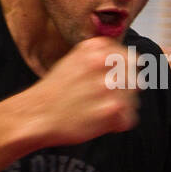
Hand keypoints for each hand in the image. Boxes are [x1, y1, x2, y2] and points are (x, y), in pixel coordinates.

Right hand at [23, 37, 138, 146]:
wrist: (34, 115)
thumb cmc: (55, 91)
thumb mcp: (76, 60)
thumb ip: (104, 58)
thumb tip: (135, 63)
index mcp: (96, 47)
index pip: (130, 58)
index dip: (122, 74)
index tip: (111, 82)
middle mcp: (105, 62)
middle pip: (136, 78)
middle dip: (125, 91)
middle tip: (103, 100)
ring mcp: (110, 85)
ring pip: (134, 99)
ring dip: (121, 108)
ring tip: (97, 111)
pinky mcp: (113, 109)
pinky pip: (129, 119)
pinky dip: (116, 124)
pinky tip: (97, 122)